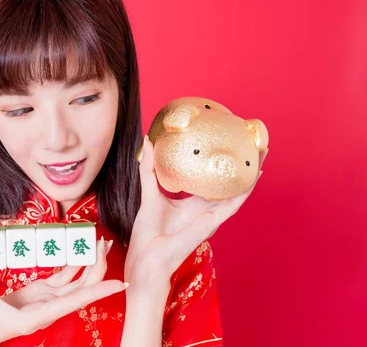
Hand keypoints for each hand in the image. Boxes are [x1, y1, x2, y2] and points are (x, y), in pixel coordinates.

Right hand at [0, 231, 125, 346]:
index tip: (120, 283)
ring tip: (98, 240)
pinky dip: (75, 262)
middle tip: (102, 241)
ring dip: (90, 262)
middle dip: (96, 266)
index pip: (74, 301)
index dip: (97, 291)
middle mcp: (50, 309)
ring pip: (78, 282)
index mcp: (38, 314)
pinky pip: (66, 276)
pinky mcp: (45, 293)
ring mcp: (49, 300)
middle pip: (83, 288)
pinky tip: (82, 246)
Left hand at [124, 135, 267, 288]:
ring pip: (234, 198)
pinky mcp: (204, 229)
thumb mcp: (149, 195)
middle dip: (245, 170)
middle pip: (230, 188)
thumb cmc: (148, 234)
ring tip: (260, 161)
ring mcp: (207, 221)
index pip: (215, 182)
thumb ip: (149, 170)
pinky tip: (247, 184)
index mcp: (194, 204)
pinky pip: (223, 212)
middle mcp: (205, 212)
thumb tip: (148, 142)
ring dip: (248, 181)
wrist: (145, 263)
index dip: (227, 165)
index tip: (236, 143)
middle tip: (259, 147)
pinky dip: (236, 198)